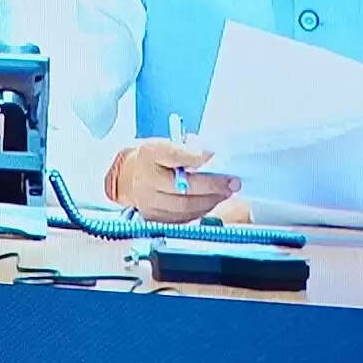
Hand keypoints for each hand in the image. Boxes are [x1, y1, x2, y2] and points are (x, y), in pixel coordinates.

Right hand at [103, 137, 244, 225]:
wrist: (130, 177)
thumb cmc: (154, 158)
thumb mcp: (167, 144)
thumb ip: (188, 149)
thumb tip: (214, 158)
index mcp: (149, 154)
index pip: (174, 155)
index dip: (197, 157)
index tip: (216, 156)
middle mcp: (145, 181)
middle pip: (183, 188)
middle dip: (213, 186)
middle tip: (233, 182)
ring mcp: (149, 203)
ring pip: (186, 207)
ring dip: (211, 200)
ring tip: (226, 192)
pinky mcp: (155, 218)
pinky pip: (184, 218)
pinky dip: (202, 210)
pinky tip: (211, 201)